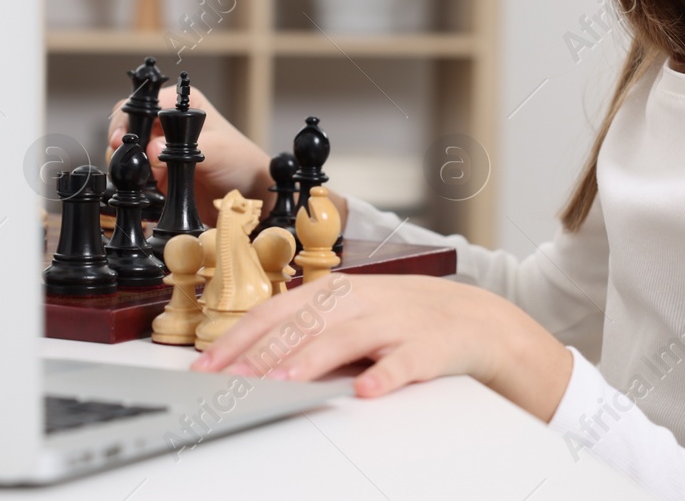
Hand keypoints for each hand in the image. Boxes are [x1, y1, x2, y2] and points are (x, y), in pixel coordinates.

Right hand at [107, 84, 271, 222]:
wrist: (250, 195)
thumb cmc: (241, 162)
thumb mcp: (218, 150)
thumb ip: (186, 148)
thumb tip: (153, 149)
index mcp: (183, 104)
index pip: (146, 101)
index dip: (130, 117)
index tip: (122, 138)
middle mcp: (168, 123)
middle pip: (130, 123)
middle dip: (122, 139)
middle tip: (120, 156)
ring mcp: (160, 149)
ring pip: (128, 149)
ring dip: (125, 161)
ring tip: (132, 174)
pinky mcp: (157, 173)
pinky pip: (135, 173)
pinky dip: (131, 179)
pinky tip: (139, 187)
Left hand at [189, 274, 574, 421]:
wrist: (476, 321)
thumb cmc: (402, 321)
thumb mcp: (349, 316)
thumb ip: (304, 331)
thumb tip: (244, 359)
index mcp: (335, 293)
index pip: (275, 312)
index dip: (239, 338)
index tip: (208, 366)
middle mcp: (361, 302)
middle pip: (303, 325)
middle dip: (263, 353)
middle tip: (232, 380)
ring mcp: (396, 322)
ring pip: (347, 339)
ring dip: (312, 360)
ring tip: (282, 382)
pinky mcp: (430, 347)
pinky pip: (406, 362)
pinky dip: (386, 374)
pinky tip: (366, 391)